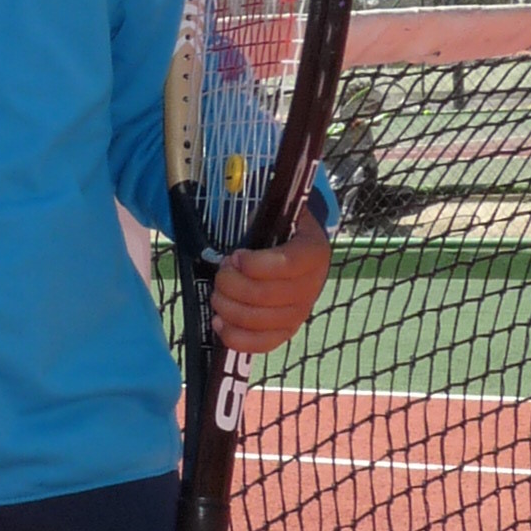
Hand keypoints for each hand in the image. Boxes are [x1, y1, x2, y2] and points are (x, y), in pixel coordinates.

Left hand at [211, 204, 330, 356]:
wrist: (290, 248)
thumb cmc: (276, 227)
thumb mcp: (275, 210)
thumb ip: (262, 206)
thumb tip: (234, 186)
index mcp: (313, 251)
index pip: (288, 264)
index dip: (256, 265)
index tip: (235, 256)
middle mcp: (313, 285)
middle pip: (269, 296)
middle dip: (233, 285)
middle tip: (221, 273)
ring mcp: (300, 311)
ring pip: (262, 321)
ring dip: (230, 308)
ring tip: (217, 294)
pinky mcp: (286, 331)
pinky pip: (263, 344)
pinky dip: (237, 337)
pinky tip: (220, 323)